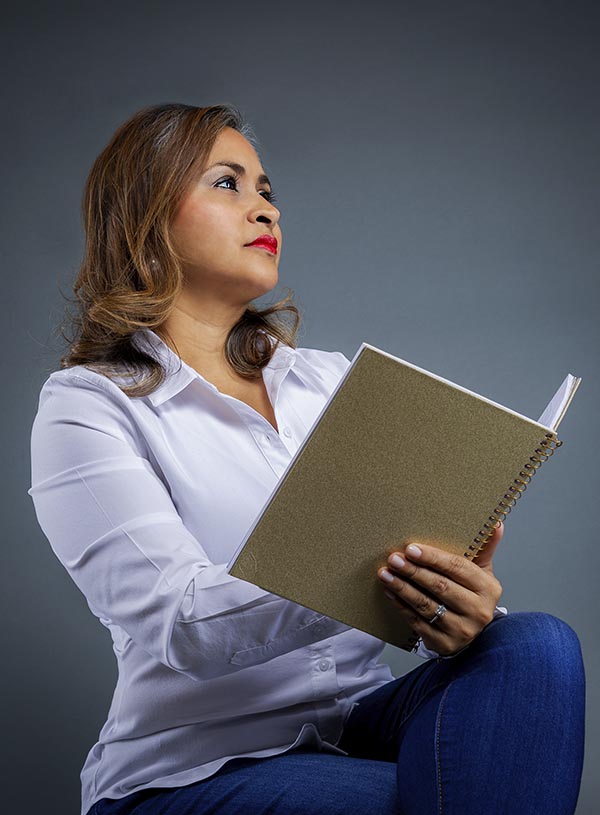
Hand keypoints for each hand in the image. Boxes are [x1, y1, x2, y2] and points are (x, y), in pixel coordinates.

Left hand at [376, 522, 504, 655]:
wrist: (470, 633)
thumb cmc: (471, 596)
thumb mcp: (480, 572)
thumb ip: (484, 548)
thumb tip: (496, 523)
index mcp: (488, 589)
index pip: (458, 568)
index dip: (433, 558)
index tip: (411, 548)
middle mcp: (479, 611)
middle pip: (440, 586)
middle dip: (413, 571)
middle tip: (393, 559)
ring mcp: (462, 630)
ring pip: (426, 605)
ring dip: (402, 588)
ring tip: (385, 574)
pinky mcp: (444, 644)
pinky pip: (417, 622)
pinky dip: (401, 605)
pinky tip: (389, 592)